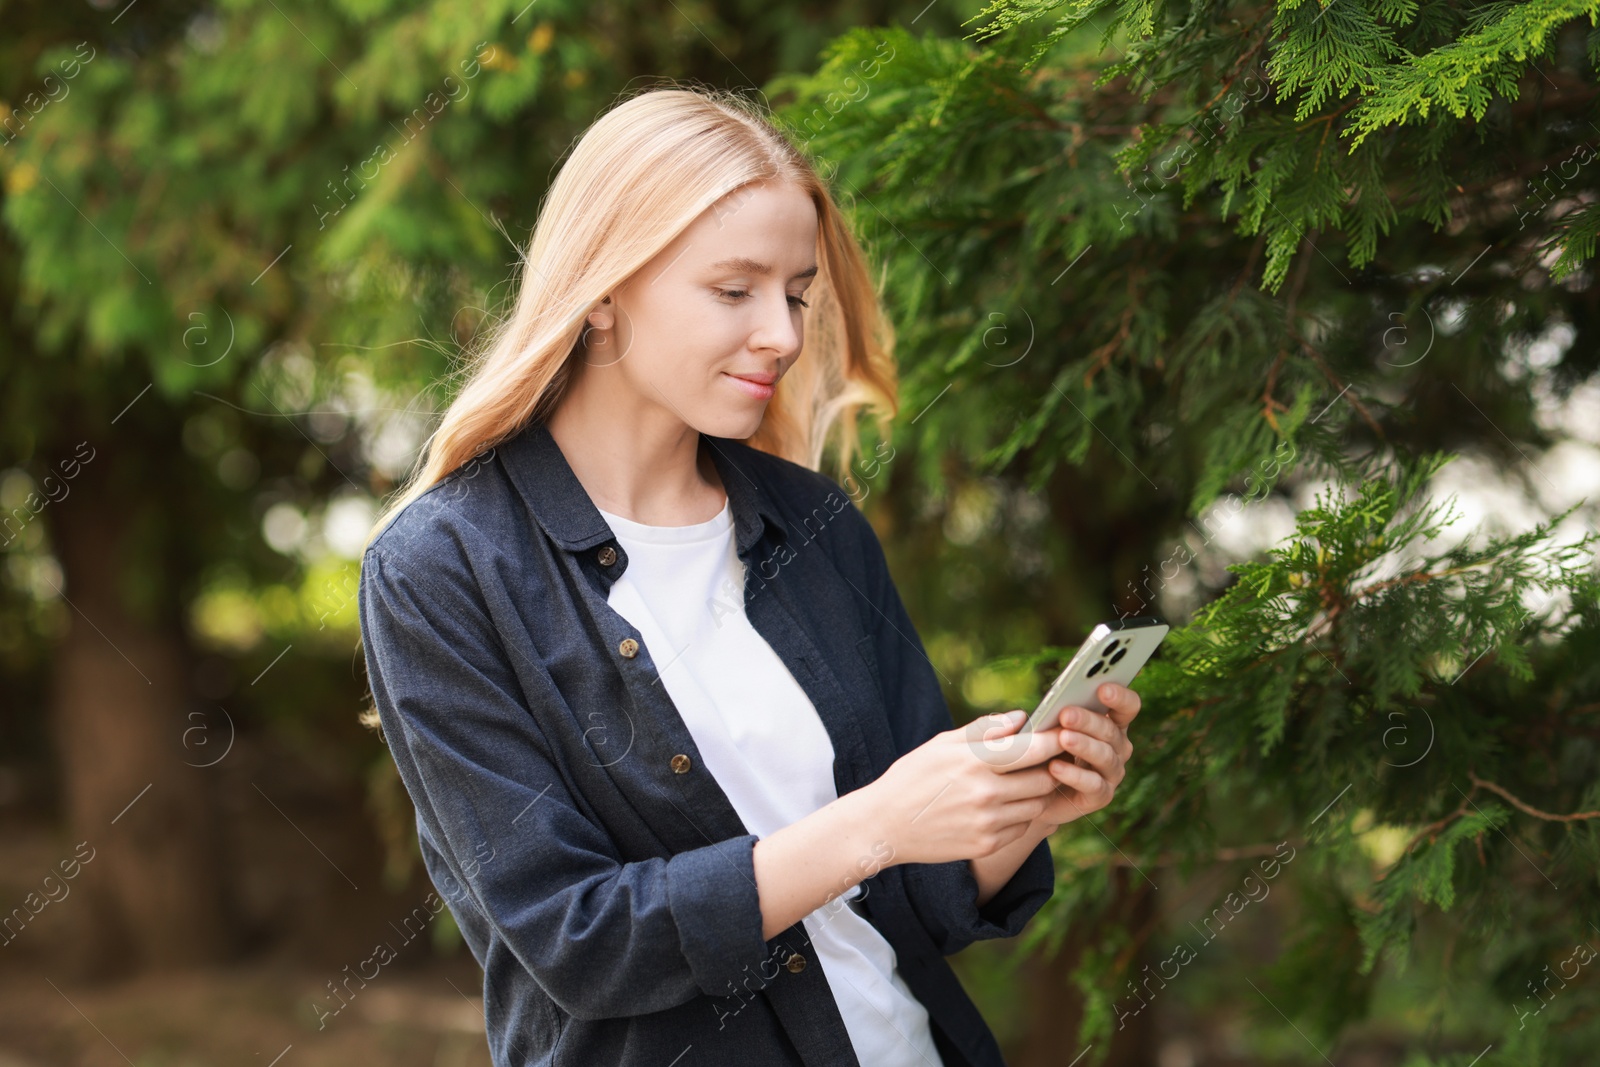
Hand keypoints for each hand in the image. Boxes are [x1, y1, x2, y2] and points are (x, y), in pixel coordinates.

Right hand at [865, 713, 1070, 866]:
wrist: (885, 825)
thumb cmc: (913, 777)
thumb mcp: (942, 744)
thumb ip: (985, 729)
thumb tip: (1022, 717)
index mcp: (975, 761)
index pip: (1034, 750)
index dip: (1055, 741)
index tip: (1063, 734)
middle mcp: (986, 793)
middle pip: (1044, 779)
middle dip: (1048, 768)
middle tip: (1041, 761)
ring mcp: (988, 823)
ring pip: (1037, 805)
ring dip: (1035, 793)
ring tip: (1017, 784)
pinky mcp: (986, 845)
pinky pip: (1021, 827)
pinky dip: (1018, 816)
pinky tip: (999, 807)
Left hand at [1031, 682, 1139, 830]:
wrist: (1033, 792)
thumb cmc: (1042, 750)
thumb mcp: (1044, 728)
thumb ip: (1050, 714)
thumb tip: (1043, 705)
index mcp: (1111, 723)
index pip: (1127, 706)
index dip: (1120, 696)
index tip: (1102, 688)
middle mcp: (1117, 747)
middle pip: (1111, 730)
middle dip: (1088, 720)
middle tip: (1066, 714)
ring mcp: (1111, 772)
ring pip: (1105, 756)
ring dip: (1084, 745)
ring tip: (1062, 738)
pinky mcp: (1100, 796)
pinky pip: (1093, 785)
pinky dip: (1074, 775)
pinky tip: (1054, 767)